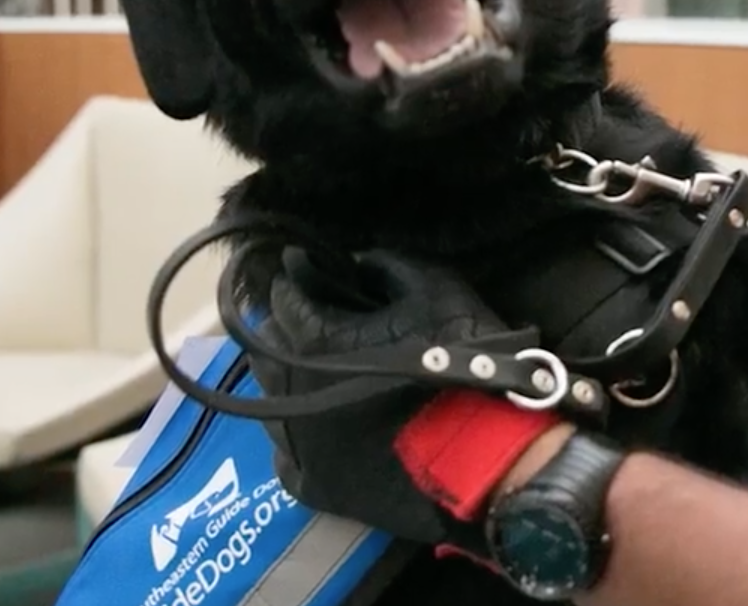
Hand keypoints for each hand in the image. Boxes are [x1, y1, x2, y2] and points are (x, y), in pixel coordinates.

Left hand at [249, 246, 542, 542]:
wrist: (482, 450)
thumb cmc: (461, 360)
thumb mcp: (435, 289)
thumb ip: (388, 266)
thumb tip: (357, 262)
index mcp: (316, 339)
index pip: (284, 300)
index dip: (296, 282)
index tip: (305, 273)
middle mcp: (292, 391)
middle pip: (265, 351)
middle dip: (282, 330)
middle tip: (308, 321)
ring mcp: (298, 444)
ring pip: (268, 404)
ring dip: (284, 381)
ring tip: (310, 373)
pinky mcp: (313, 486)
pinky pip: (284, 458)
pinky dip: (296, 438)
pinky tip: (317, 428)